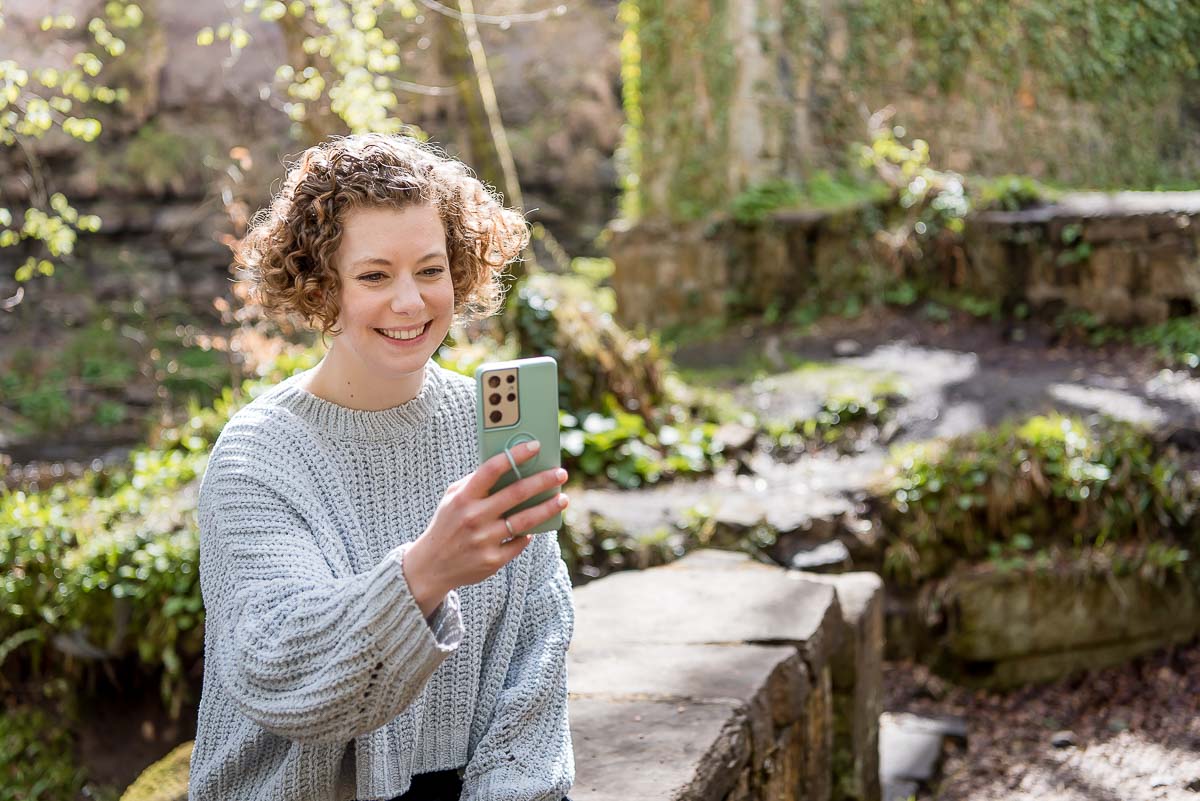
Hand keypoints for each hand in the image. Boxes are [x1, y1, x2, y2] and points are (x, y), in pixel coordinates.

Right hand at [403, 440, 568, 616]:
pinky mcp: (492, 560)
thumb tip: (509, 465)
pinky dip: (528, 534)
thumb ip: (475, 482)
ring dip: (548, 508)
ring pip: (525, 520)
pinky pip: (519, 542)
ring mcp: (484, 540)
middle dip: (543, 481)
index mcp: (463, 497)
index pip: (491, 470)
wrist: (431, 566)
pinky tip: (535, 527)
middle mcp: (473, 517)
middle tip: (561, 473)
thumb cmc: (448, 524)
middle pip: (516, 494)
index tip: (536, 446)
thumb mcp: (452, 498)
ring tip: (562, 499)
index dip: (515, 455)